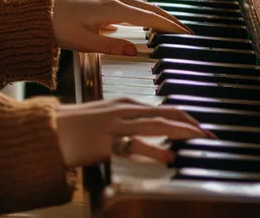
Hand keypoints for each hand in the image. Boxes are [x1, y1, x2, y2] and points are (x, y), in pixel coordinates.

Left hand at [52, 0, 191, 55]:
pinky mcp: (99, 1)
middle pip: (148, 8)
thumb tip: (137, 51)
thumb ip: (112, 47)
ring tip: (169, 28)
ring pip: (138, 6)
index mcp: (112, 8)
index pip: (149, 18)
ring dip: (155, 16)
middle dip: (168, 19)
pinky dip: (141, 15)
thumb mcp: (84, 42)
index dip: (169, 26)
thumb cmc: (56, 26)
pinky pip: (127, 7)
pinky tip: (140, 24)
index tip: (186, 33)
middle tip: (185, 31)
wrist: (35, 12)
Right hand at [56, 98, 211, 166]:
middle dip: (190, 123)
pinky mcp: (106, 140)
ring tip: (198, 138)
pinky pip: (135, 144)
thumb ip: (128, 126)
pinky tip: (168, 156)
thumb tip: (149, 139)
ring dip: (180, 131)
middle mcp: (124, 109)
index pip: (163, 107)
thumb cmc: (77, 127)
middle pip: (165, 113)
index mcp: (125, 103)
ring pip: (156, 124)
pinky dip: (154, 150)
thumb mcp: (107, 120)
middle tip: (209, 134)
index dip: (185, 116)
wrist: (50, 130)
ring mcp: (116, 123)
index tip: (200, 127)